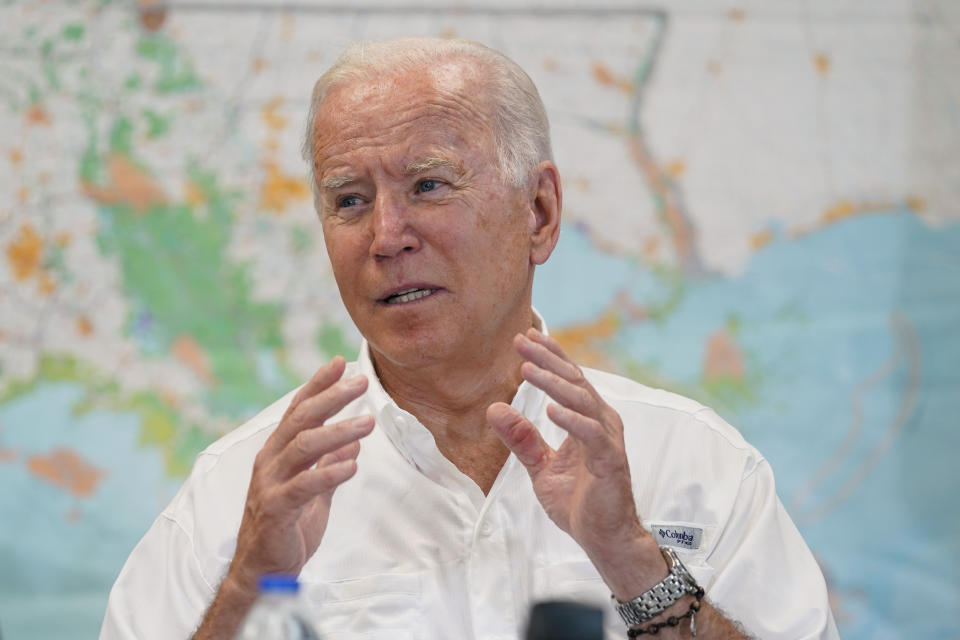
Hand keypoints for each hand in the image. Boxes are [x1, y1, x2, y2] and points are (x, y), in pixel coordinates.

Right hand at [227, 356, 373, 591]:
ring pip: (302, 447)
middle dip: (331, 398)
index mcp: (277, 452)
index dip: (318, 385)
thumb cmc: (288, 528)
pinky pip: (303, 486)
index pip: (298, 409)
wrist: (263, 572)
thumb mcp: (316, 492)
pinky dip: (328, 473)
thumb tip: (353, 443)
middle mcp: (270, 461)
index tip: (341, 362)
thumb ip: (330, 466)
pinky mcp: (276, 510)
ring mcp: (269, 484)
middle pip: (301, 420)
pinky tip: (352, 464)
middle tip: (361, 382)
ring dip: (338, 432)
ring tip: (368, 422)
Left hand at [487, 329, 664, 596]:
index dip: (549, 356)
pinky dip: (572, 420)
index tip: (525, 336)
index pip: (569, 379)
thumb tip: (494, 408)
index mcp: (587, 420)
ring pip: (583, 401)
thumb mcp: (540, 467)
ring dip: (555, 384)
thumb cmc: (578, 502)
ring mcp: (608, 441)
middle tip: (522, 341)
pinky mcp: (610, 461)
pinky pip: (591, 435)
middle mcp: (601, 423)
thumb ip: (521, 439)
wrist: (603, 539)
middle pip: (575, 381)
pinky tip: (550, 410)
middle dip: (547, 359)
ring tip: (529, 370)